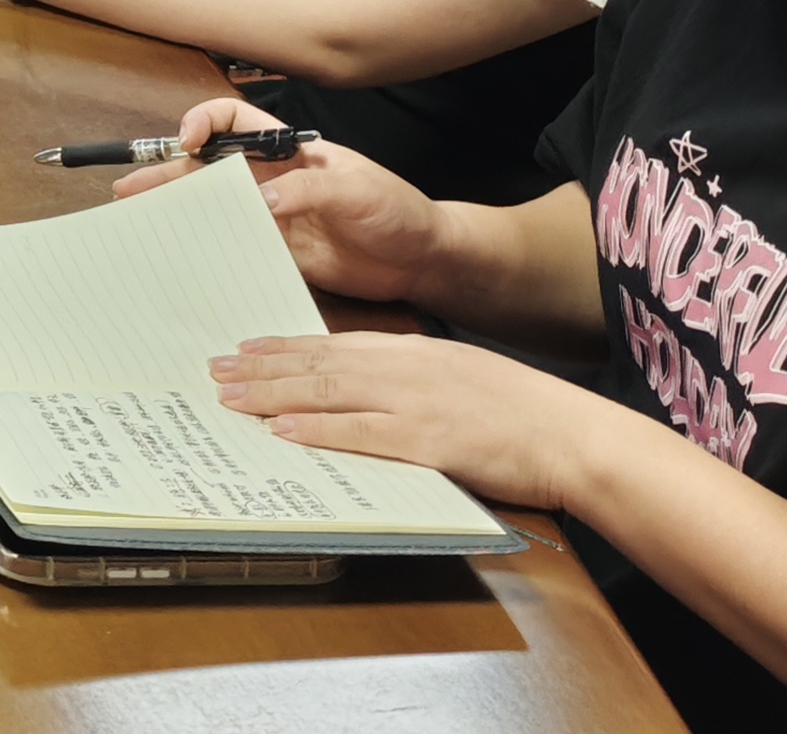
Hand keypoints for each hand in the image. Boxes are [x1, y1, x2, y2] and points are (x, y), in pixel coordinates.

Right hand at [117, 101, 437, 303]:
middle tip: (129, 190)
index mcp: (289, 151)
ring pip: (213, 210)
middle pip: (209, 170)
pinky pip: (233, 248)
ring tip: (138, 223)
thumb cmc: (398, 210)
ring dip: (177, 213)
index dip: (205, 124)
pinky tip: (180, 259)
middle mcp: (272, 180)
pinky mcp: (279, 254)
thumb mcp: (357, 191)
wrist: (423, 259)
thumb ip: (310, 191)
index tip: (189, 143)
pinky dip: (205, 252)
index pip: (234, 123)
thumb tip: (263, 198)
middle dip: (167, 174)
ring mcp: (272, 218)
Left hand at [212, 328, 624, 514]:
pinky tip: (284, 432)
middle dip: (263, 368)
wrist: (570, 434)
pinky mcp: (427, 442)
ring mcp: (414, 403)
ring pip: (327, 393)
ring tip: (230, 396)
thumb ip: (414, 375)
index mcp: (413, 351)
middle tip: (216, 370)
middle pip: (319, 364)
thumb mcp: (461, 374)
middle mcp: (405, 368)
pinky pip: (360, 435)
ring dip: (273, 395)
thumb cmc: (522, 411)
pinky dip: (318, 431)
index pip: (334, 344)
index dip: (285, 348)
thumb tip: (369, 386)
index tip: (245, 349)